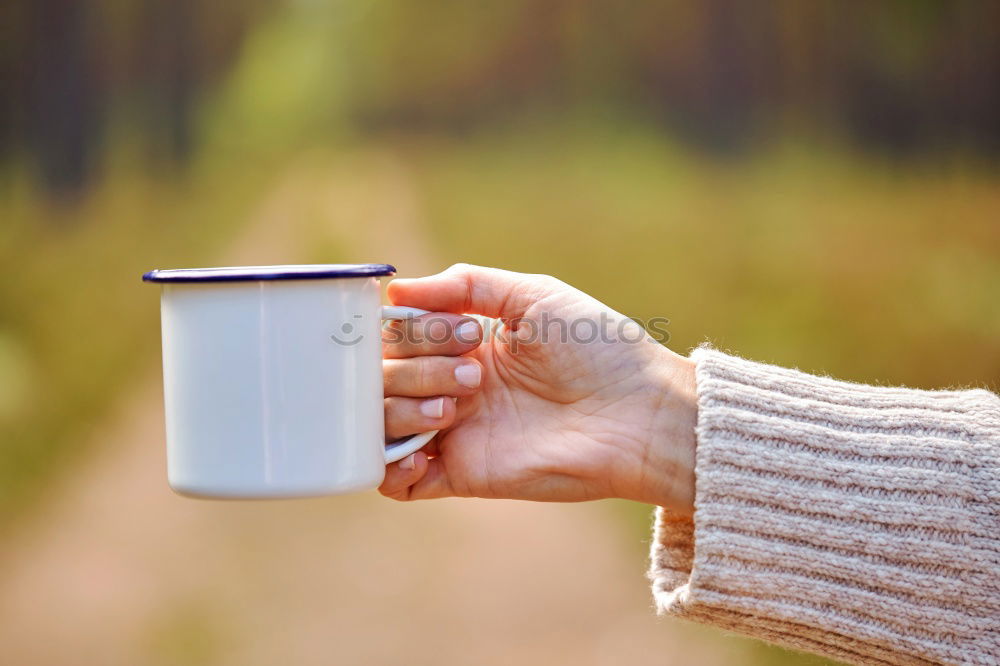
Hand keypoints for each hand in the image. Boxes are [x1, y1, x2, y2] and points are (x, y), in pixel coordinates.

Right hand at [378, 264, 697, 513]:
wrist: (638, 414)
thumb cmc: (598, 349)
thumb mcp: (533, 295)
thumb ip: (465, 284)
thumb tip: (396, 292)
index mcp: (466, 344)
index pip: (400, 334)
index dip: (413, 330)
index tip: (461, 330)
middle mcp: (453, 386)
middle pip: (383, 376)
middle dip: (414, 368)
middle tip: (473, 372)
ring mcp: (455, 433)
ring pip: (381, 422)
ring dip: (402, 408)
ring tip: (454, 407)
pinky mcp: (462, 475)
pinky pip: (396, 484)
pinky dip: (388, 466)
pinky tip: (421, 450)